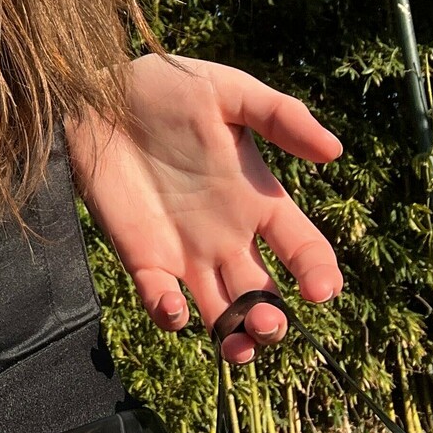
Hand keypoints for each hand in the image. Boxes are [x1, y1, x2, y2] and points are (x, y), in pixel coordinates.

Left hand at [64, 55, 343, 363]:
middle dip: (272, 321)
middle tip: (269, 323)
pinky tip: (174, 310)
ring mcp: (186, 251)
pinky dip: (169, 315)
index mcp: (259, 199)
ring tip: (239, 345)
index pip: (303, 248)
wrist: (98, 93)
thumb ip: (280, 116)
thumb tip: (334, 150)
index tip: (322, 290)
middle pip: (265, 296)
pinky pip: (160, 299)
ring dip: (235, 337)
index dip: (319, 273)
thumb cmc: (167, 87)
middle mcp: (229, 236)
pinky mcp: (142, 256)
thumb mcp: (228, 92)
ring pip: (222, 313)